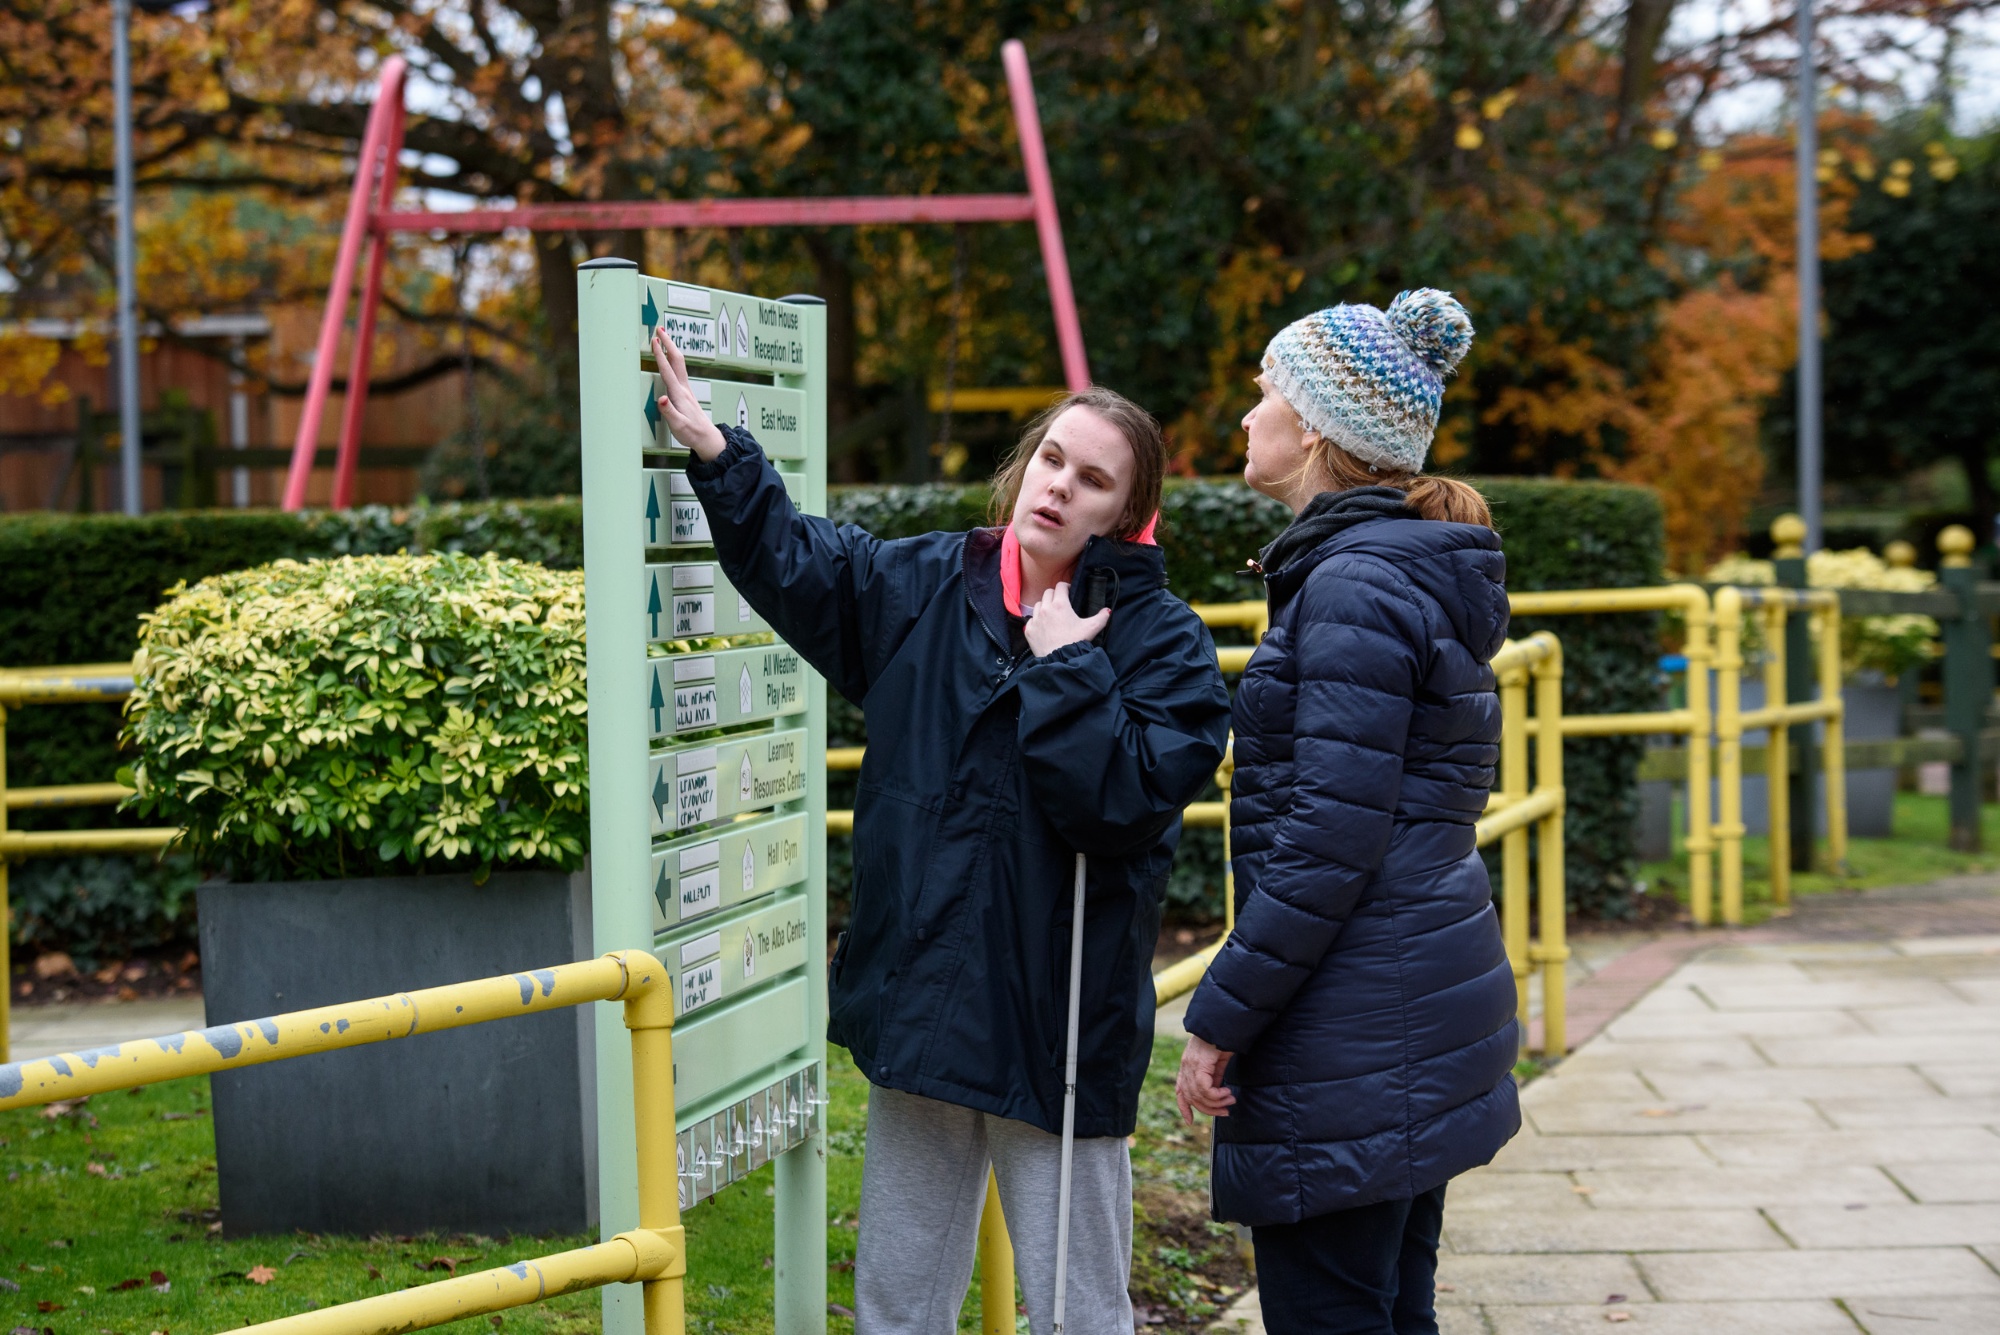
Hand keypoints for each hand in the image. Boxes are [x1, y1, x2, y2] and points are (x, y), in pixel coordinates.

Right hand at [651, 327, 726, 461]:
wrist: (706, 438)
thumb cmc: (691, 433)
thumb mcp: (678, 426)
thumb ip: (669, 412)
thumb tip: (662, 399)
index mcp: (678, 395)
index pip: (667, 370)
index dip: (660, 355)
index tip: (654, 340)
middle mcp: (683, 388)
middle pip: (676, 360)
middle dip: (668, 343)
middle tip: (660, 328)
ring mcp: (686, 389)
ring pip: (678, 363)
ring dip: (671, 348)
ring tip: (664, 336)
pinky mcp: (686, 393)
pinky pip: (679, 369)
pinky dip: (673, 358)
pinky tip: (670, 357)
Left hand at [1023, 583, 1110, 656]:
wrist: (1060, 660)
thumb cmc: (1075, 642)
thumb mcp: (1091, 628)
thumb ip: (1102, 617)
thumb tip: (1107, 610)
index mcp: (1060, 604)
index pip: (1060, 586)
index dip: (1066, 587)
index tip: (1069, 592)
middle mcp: (1045, 608)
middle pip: (1048, 593)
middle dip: (1055, 595)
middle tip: (1061, 603)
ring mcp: (1035, 619)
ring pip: (1038, 605)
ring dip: (1044, 606)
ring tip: (1051, 614)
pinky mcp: (1029, 630)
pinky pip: (1031, 619)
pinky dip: (1036, 620)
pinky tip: (1043, 626)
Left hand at [1175, 1034, 1235, 1126]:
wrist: (1224, 1022)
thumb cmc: (1223, 1039)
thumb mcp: (1217, 1062)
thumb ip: (1214, 1077)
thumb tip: (1216, 1092)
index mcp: (1187, 1065)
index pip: (1180, 1091)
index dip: (1184, 1108)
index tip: (1190, 1121)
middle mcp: (1186, 1066)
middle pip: (1191, 1098)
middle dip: (1209, 1109)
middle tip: (1226, 1110)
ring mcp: (1191, 1065)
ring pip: (1198, 1095)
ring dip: (1216, 1103)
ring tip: (1231, 1099)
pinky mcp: (1199, 1064)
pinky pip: (1205, 1089)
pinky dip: (1217, 1095)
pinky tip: (1227, 1092)